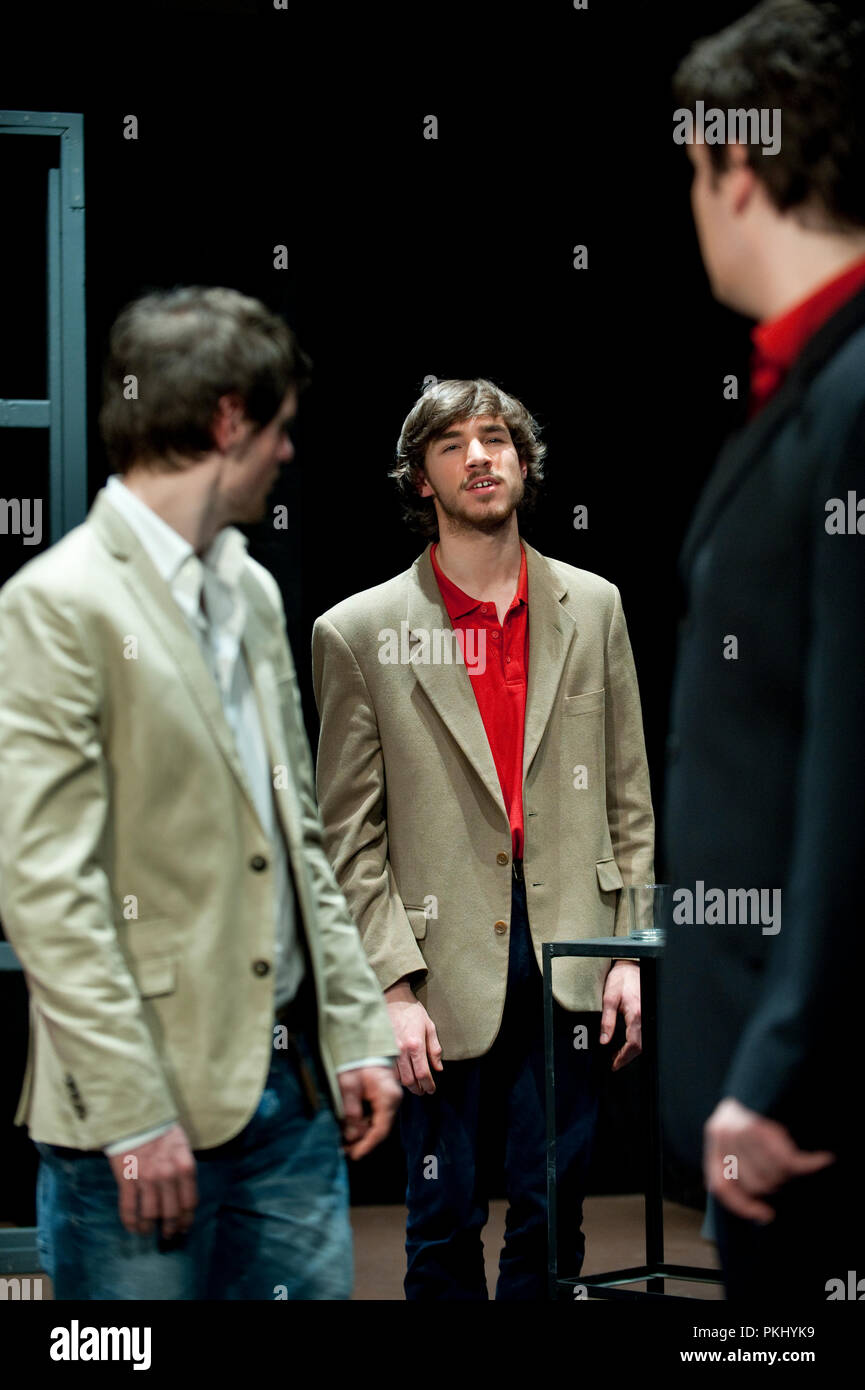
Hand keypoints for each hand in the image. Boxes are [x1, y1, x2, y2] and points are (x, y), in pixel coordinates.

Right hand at [106, 1123, 197, 1238]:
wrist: (135, 1116)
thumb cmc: (161, 1131)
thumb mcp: (182, 1147)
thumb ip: (185, 1170)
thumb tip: (184, 1196)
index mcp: (185, 1167)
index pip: (190, 1203)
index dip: (187, 1220)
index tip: (184, 1228)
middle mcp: (167, 1176)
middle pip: (172, 1213)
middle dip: (171, 1228)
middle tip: (168, 1234)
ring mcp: (146, 1179)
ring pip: (150, 1215)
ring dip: (150, 1228)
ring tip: (148, 1231)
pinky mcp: (126, 1180)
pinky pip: (129, 1209)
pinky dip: (131, 1223)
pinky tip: (133, 1227)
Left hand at [337, 1065, 401, 1158]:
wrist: (362, 1043)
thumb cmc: (356, 1062)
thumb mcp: (349, 1086)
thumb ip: (351, 1112)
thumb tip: (352, 1135)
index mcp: (387, 1098)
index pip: (380, 1129)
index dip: (367, 1145)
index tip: (355, 1155)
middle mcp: (393, 1100)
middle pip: (380, 1128)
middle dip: (363, 1141)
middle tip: (346, 1150)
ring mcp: (390, 1098)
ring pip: (378, 1123)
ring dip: (363, 1133)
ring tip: (346, 1142)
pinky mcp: (384, 1096)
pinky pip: (376, 1115)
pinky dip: (365, 1123)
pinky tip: (352, 1128)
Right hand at [384, 979, 443, 1094]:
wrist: (393, 998)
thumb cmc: (413, 1012)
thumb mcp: (429, 1027)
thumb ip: (435, 1049)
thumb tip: (438, 1068)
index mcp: (416, 1045)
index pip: (423, 1073)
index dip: (429, 1085)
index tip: (432, 1089)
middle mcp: (401, 1050)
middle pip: (409, 1080)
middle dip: (418, 1089)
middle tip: (423, 1090)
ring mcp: (389, 1050)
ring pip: (397, 1078)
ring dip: (406, 1085)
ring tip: (414, 1085)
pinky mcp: (381, 1049)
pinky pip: (388, 1070)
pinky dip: (395, 1077)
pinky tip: (401, 1076)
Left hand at [600, 961, 640, 1069]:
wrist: (631, 966)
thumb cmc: (621, 979)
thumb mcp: (609, 998)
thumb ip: (607, 1021)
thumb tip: (604, 1040)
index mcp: (636, 1014)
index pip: (633, 1044)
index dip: (623, 1057)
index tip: (614, 1064)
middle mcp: (646, 1016)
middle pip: (640, 1046)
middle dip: (628, 1058)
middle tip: (615, 1063)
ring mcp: (649, 1015)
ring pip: (644, 1041)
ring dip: (632, 1051)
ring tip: (619, 1056)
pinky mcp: (648, 1013)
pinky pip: (645, 1032)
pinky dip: (636, 1042)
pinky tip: (628, 1044)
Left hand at [704, 1097, 835, 1221]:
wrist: (776, 1057)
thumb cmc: (765, 1095)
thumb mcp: (741, 1123)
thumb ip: (742, 1153)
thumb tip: (756, 1196)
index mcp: (716, 1134)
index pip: (721, 1185)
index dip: (743, 1205)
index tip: (764, 1214)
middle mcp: (724, 1134)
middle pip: (755, 1185)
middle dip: (779, 1182)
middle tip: (793, 1167)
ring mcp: (741, 1131)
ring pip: (773, 1176)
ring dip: (794, 1172)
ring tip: (803, 1154)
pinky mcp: (761, 1127)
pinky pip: (790, 1163)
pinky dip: (811, 1163)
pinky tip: (822, 1157)